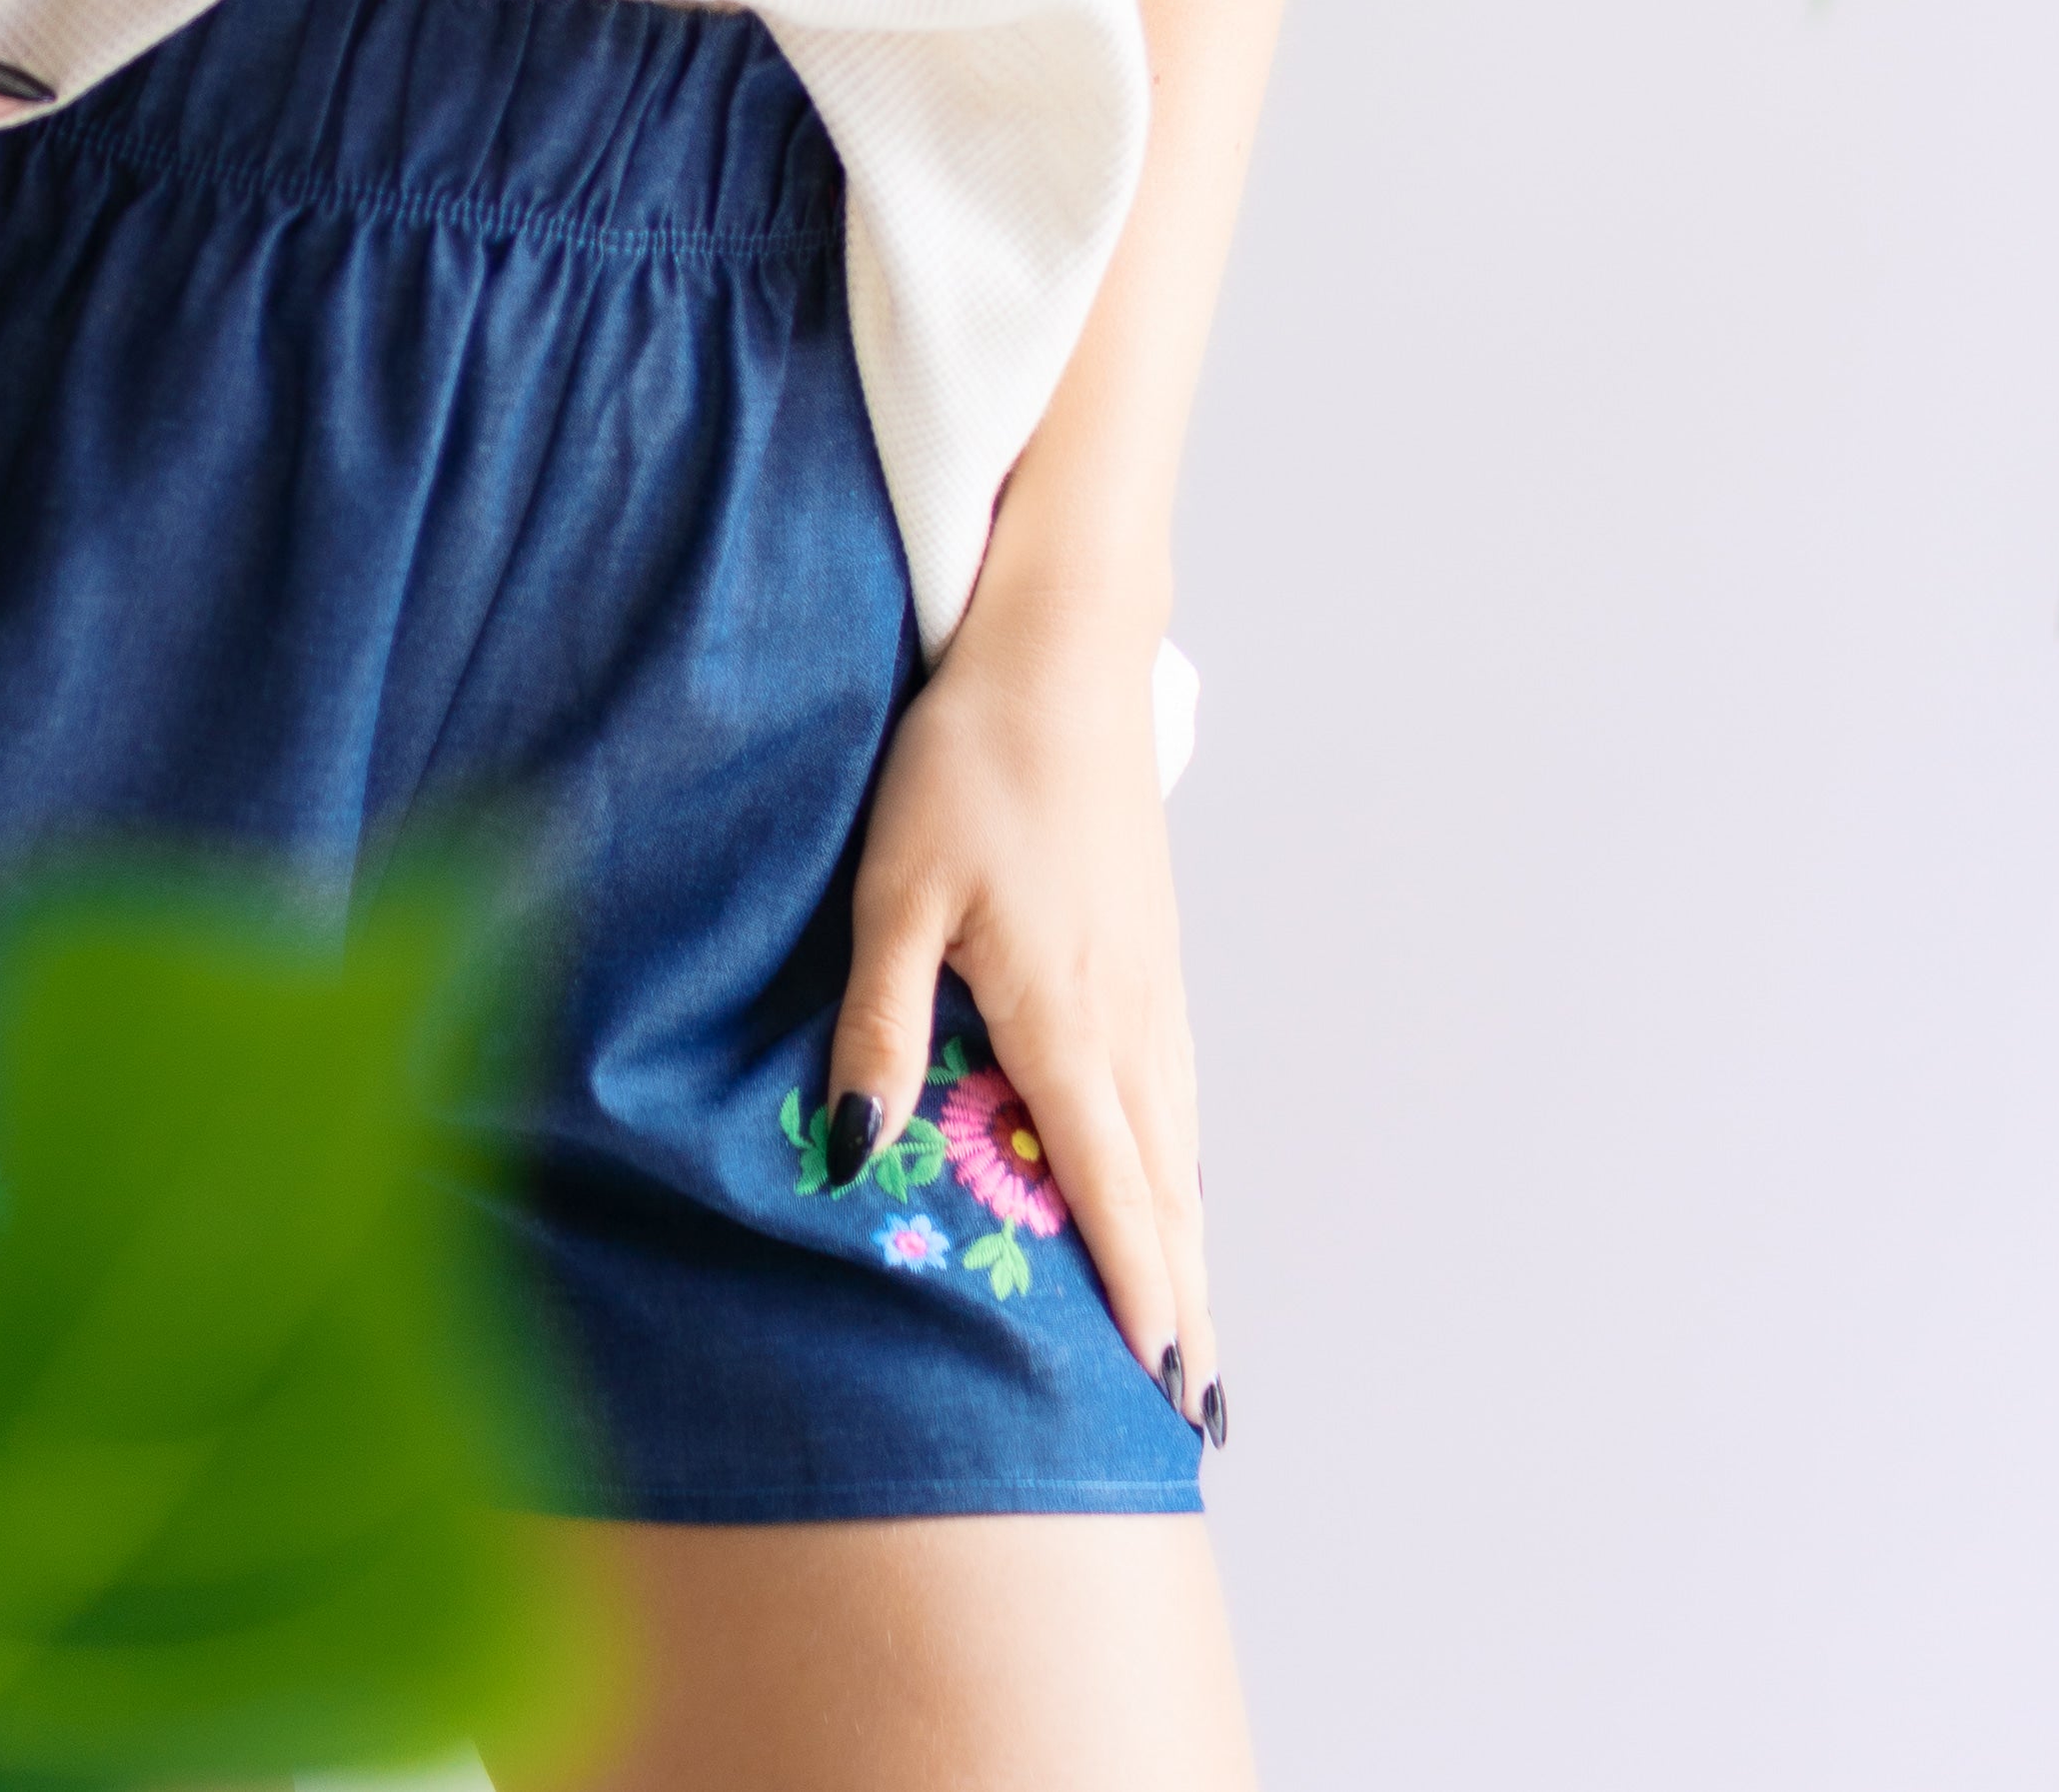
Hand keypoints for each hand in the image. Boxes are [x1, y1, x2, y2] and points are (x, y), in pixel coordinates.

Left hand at [823, 598, 1216, 1427]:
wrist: (1062, 650)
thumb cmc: (968, 762)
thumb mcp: (896, 890)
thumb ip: (880, 1026)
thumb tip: (858, 1157)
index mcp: (1064, 1016)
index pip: (1108, 1186)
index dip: (1135, 1290)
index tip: (1161, 1384)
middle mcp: (1128, 1015)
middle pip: (1166, 1188)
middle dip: (1182, 1298)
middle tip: (1200, 1407)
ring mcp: (1152, 980)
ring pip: (1180, 1142)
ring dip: (1190, 1239)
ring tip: (1197, 1326)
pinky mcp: (1152, 946)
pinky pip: (1177, 1087)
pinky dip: (1185, 1163)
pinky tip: (1180, 1182)